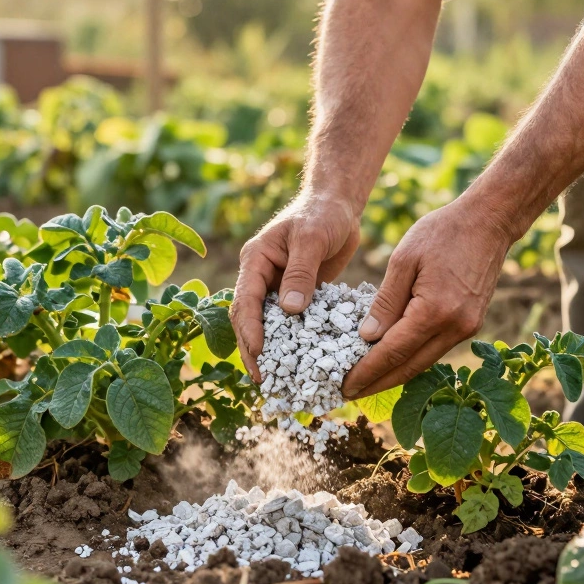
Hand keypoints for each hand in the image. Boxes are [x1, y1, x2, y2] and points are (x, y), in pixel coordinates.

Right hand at [230, 192, 360, 381]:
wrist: (338, 205)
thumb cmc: (323, 213)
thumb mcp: (311, 239)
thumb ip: (300, 273)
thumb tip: (290, 309)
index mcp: (255, 260)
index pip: (245, 300)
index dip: (250, 329)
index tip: (259, 353)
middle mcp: (260, 276)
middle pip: (248, 318)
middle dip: (253, 349)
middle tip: (263, 379)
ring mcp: (276, 286)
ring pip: (267, 323)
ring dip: (270, 350)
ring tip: (276, 379)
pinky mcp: (296, 293)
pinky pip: (290, 322)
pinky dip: (292, 341)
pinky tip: (300, 362)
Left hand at [342, 199, 511, 398]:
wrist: (489, 221)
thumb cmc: (443, 232)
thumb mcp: (403, 260)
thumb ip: (385, 302)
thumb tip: (367, 338)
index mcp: (435, 311)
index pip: (392, 352)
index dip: (366, 372)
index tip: (344, 385)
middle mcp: (455, 327)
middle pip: (409, 367)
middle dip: (377, 383)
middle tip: (349, 393)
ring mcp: (467, 328)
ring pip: (424, 362)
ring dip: (395, 375)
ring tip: (366, 383)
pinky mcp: (471, 324)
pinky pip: (436, 349)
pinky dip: (412, 359)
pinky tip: (394, 361)